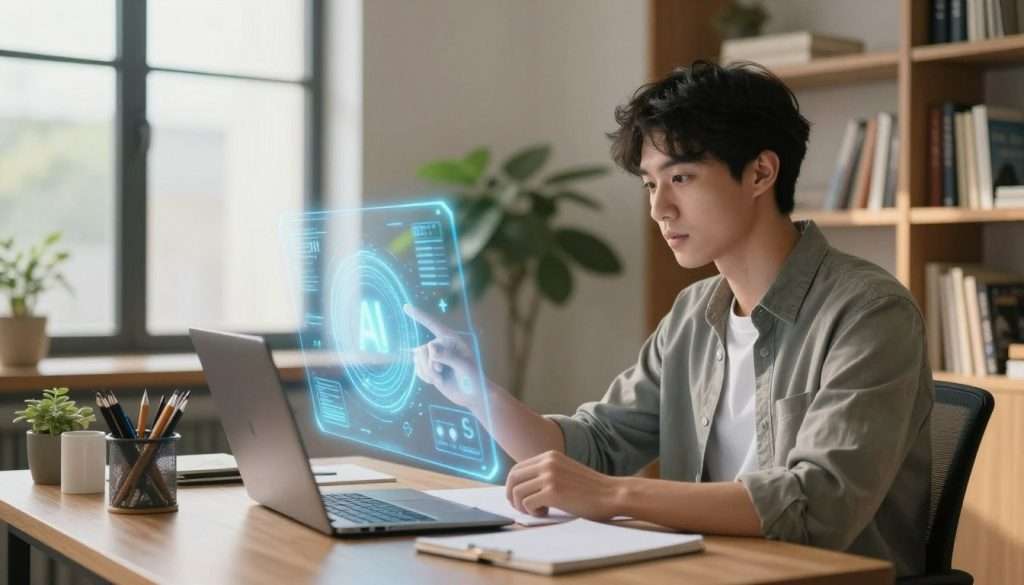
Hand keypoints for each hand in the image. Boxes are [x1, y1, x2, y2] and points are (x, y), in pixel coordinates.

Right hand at [403, 303, 488, 411]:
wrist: (471, 395)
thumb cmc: (473, 378)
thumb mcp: (464, 366)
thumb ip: (448, 356)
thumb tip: (430, 348)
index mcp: (452, 339)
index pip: (433, 325)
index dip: (419, 316)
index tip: (405, 307)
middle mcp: (441, 345)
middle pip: (424, 349)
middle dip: (431, 364)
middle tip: (443, 371)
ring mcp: (433, 357)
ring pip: (418, 359)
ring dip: (428, 372)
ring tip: (441, 377)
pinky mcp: (428, 368)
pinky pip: (417, 369)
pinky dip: (425, 377)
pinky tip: (437, 381)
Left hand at [505, 450, 625, 520]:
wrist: (612, 494)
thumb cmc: (591, 489)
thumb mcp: (565, 471)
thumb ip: (546, 473)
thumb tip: (521, 486)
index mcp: (549, 456)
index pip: (517, 469)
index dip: (513, 486)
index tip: (519, 498)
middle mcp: (547, 463)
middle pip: (512, 479)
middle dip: (512, 496)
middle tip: (523, 507)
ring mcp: (549, 476)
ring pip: (517, 492)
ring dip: (523, 506)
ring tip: (539, 510)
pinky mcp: (552, 492)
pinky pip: (527, 503)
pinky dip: (533, 512)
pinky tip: (546, 512)